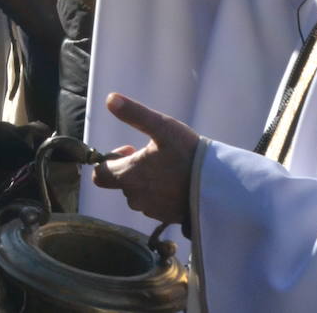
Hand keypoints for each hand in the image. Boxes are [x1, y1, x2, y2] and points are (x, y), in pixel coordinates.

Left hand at [91, 93, 197, 224]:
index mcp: (128, 176)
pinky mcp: (165, 218)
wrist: (216, 185)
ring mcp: (150, 210)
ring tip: (168, 167)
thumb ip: (134, 114)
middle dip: (132, 168)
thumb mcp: (162, 127)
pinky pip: (154, 204)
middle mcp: (135, 197)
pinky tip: (176, 182)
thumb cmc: (187, 153)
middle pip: (121, 183)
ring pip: (138, 194)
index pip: (99, 175)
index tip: (130, 149)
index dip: (110, 160)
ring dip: (146, 181)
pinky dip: (159, 193)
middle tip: (154, 155)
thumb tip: (110, 99)